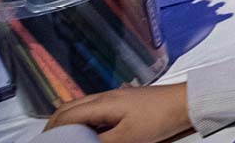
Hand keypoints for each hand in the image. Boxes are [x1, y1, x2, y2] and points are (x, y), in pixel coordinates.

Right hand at [45, 83, 191, 142]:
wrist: (188, 103)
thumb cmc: (160, 118)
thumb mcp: (128, 138)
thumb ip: (101, 142)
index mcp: (102, 103)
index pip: (66, 115)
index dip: (53, 130)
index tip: (46, 141)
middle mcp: (105, 96)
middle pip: (70, 106)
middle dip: (56, 122)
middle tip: (51, 138)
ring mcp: (116, 96)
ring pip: (83, 105)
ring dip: (71, 119)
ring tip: (68, 135)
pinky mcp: (126, 99)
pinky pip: (97, 106)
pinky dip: (86, 117)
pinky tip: (91, 128)